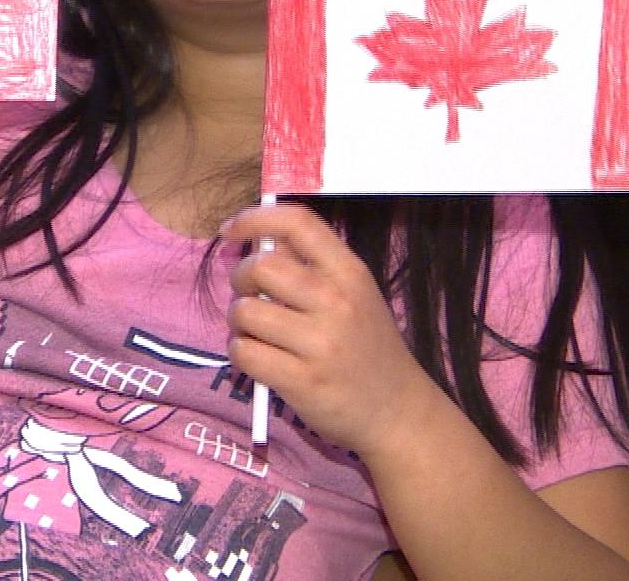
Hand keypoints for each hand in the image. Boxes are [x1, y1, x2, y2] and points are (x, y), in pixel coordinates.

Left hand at [225, 204, 440, 455]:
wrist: (397, 411)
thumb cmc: (368, 348)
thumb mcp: (355, 296)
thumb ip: (313, 269)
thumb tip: (259, 241)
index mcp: (350, 273)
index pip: (298, 223)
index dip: (256, 217)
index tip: (230, 227)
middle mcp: (336, 301)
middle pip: (262, 266)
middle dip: (240, 278)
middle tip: (248, 295)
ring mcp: (320, 343)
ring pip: (245, 312)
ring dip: (238, 322)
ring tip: (255, 334)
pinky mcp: (302, 381)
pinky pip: (245, 352)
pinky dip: (240, 353)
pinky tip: (257, 358)